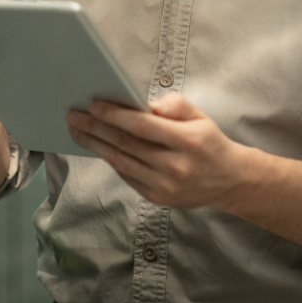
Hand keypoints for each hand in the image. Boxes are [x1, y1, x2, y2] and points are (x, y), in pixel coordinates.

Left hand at [66, 93, 246, 208]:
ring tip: (76, 130)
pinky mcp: (156, 198)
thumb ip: (175, 105)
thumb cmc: (208, 142)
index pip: (142, 126)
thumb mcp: (200, 116)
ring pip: (120, 161)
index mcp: (187, 141)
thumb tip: (146, 105)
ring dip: (94, 144)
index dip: (115, 115)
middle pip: (126, 144)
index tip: (93, 105)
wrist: (228, 181)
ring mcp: (164, 185)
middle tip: (73, 115)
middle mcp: (175, 166)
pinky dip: (108, 158)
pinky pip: (126, 174)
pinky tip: (95, 145)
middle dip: (95, 128)